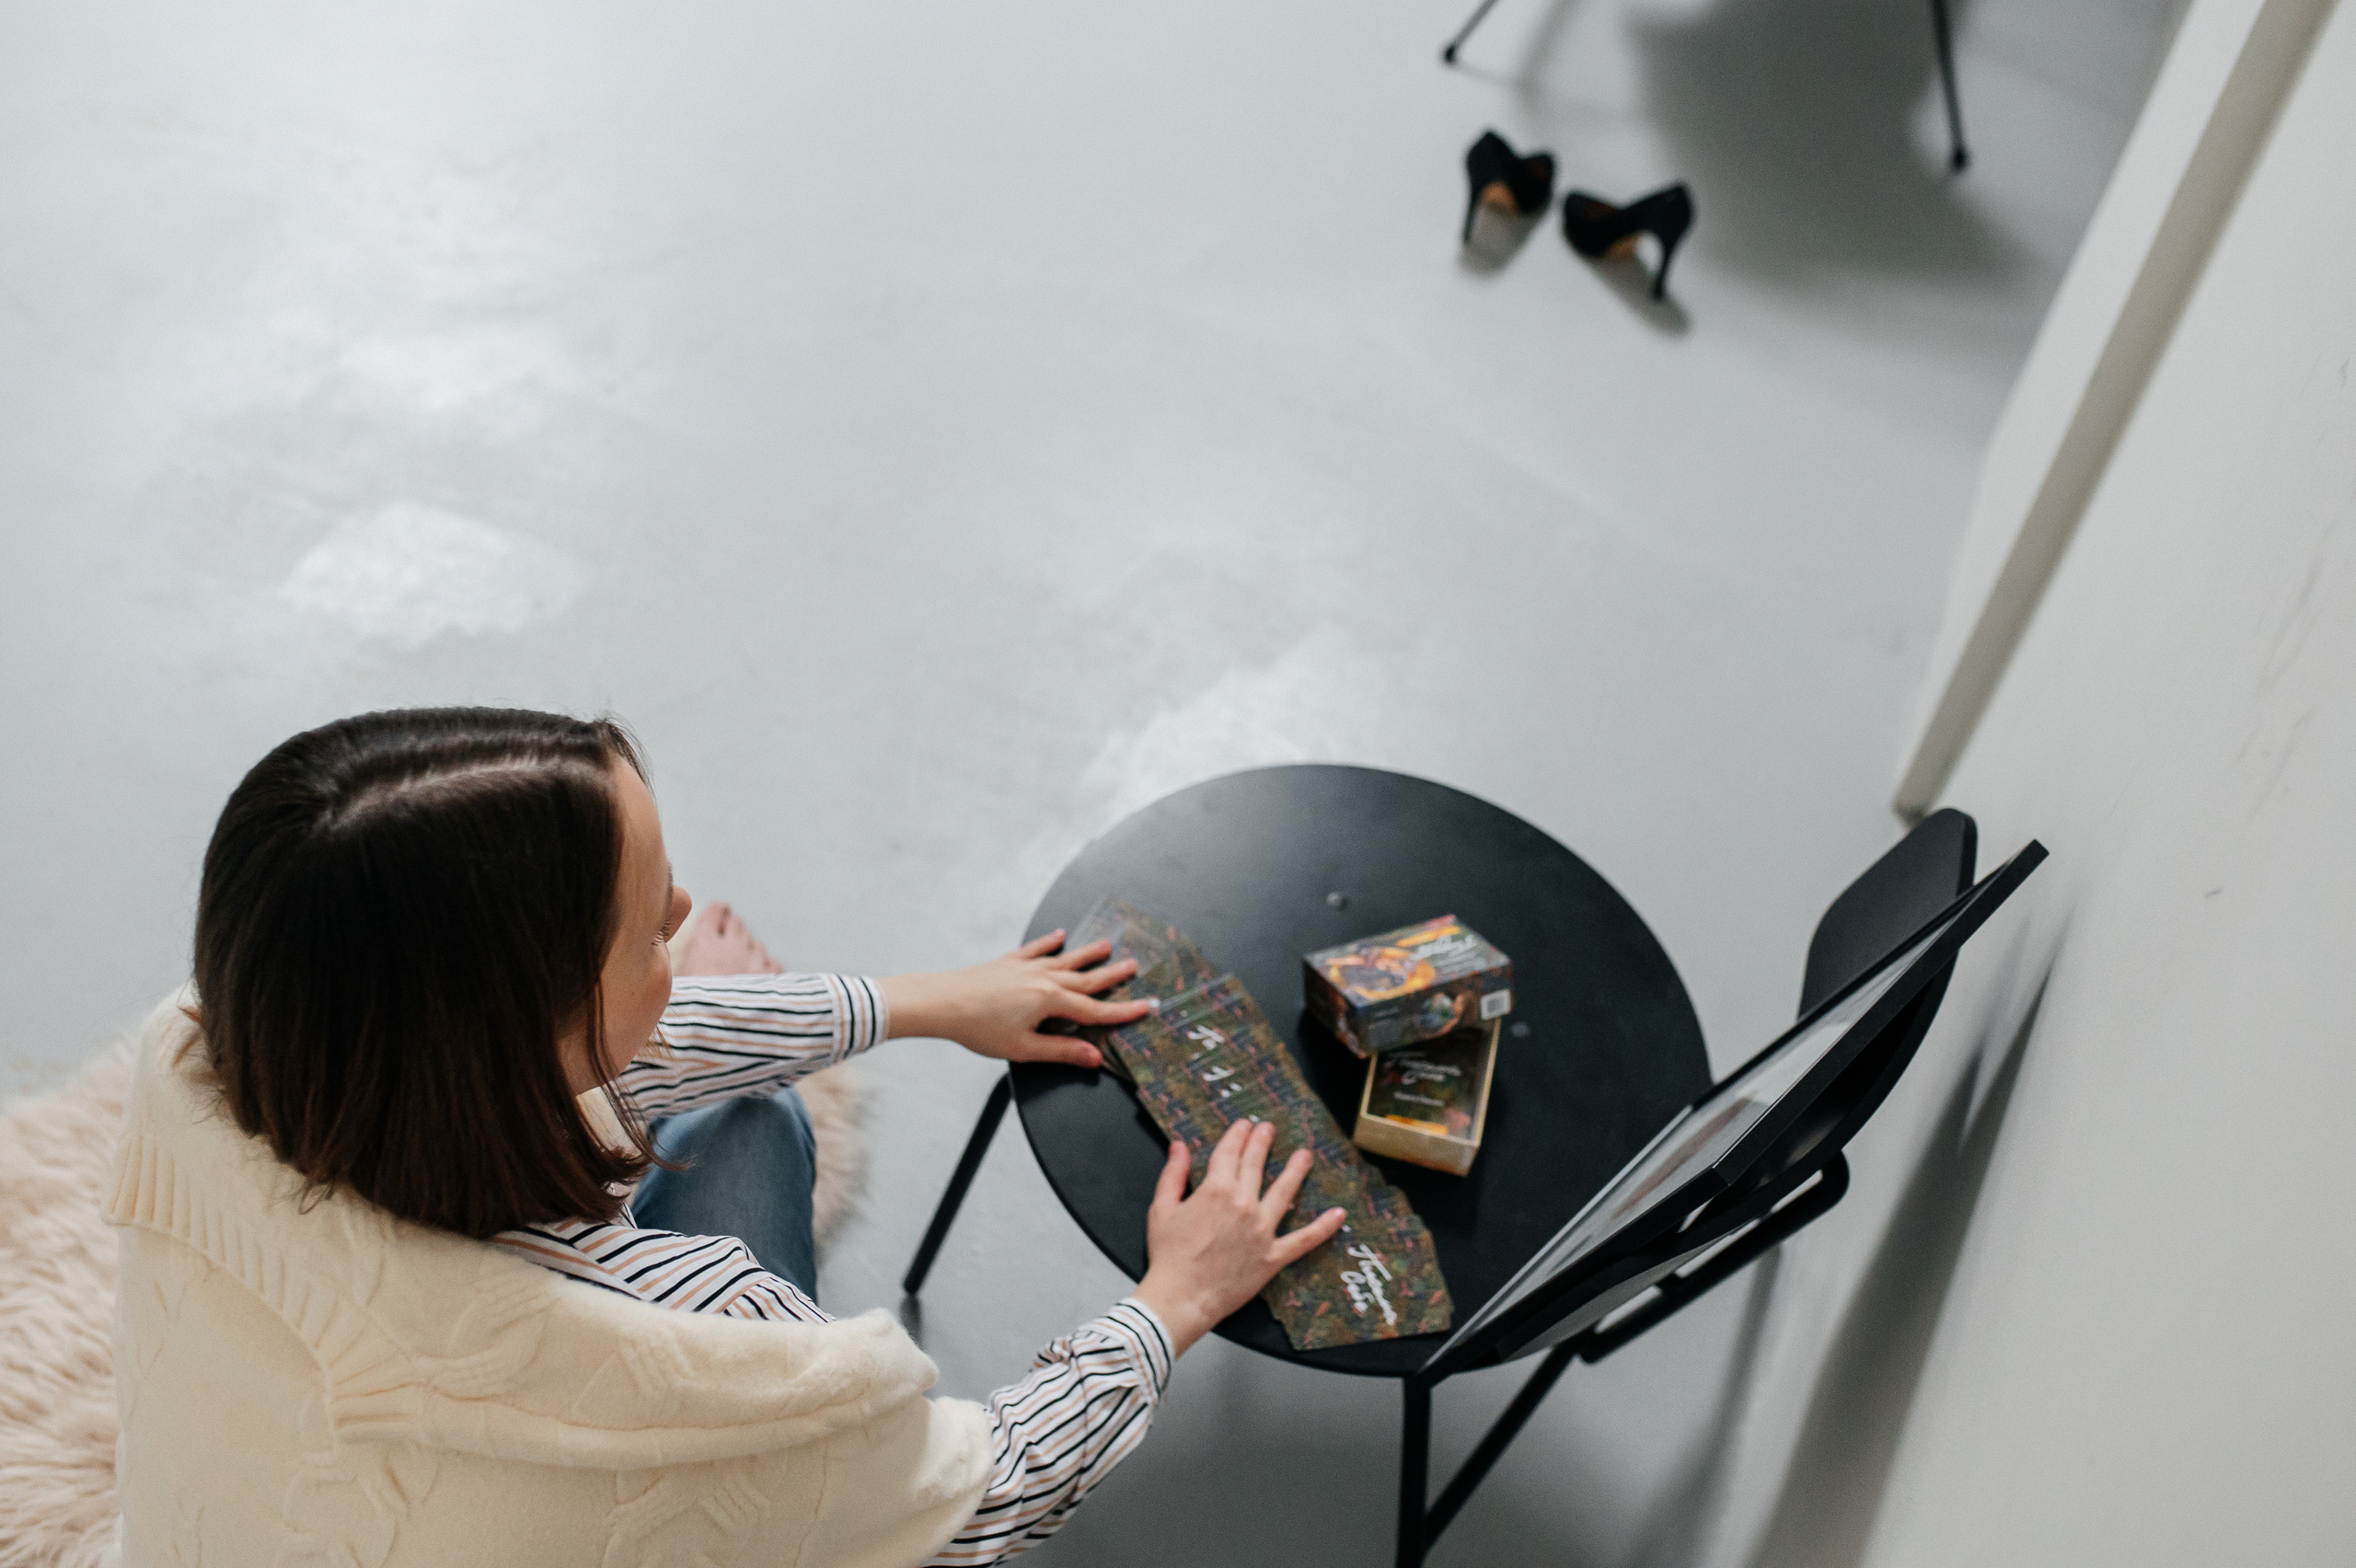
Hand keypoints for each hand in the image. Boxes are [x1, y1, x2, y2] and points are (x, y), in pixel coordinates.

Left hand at [880, 932, 1152, 1068]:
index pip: (1095, 1009)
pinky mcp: (1009, 962)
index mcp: (1051, 1001)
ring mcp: (1026, 967)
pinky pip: (1036, 949)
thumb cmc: (980, 1029)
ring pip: (1065, 959)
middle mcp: (1044, 979)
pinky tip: (1059, 936)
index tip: (1147, 1007)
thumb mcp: (1024, 1048)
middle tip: (1136, 966)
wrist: (942, 1002)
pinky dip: (1049, 943)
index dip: (1123, 1011)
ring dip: (1088, 954)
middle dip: (1113, 974)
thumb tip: (1094, 1056)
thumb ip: (1062, 1051)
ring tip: (1108, 945)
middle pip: (1086, 978)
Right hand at [1131, 1119, 1348, 1354]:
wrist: (1181, 1298)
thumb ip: (1173, 1174)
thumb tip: (1178, 1147)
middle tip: (1270, 1129)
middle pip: (1255, 1166)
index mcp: (1215, 1190)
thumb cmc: (1168, 1256)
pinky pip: (1304, 1240)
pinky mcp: (1273, 1256)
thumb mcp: (1161, 1209)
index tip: (1245, 1125)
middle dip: (1263, 1143)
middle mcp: (1243, 1205)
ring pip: (1285, 1192)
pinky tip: (1339, 1214)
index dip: (1238, 1135)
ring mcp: (1261, 1230)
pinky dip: (1323, 1228)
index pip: (1230, 1153)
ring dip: (1296, 1171)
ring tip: (1305, 1155)